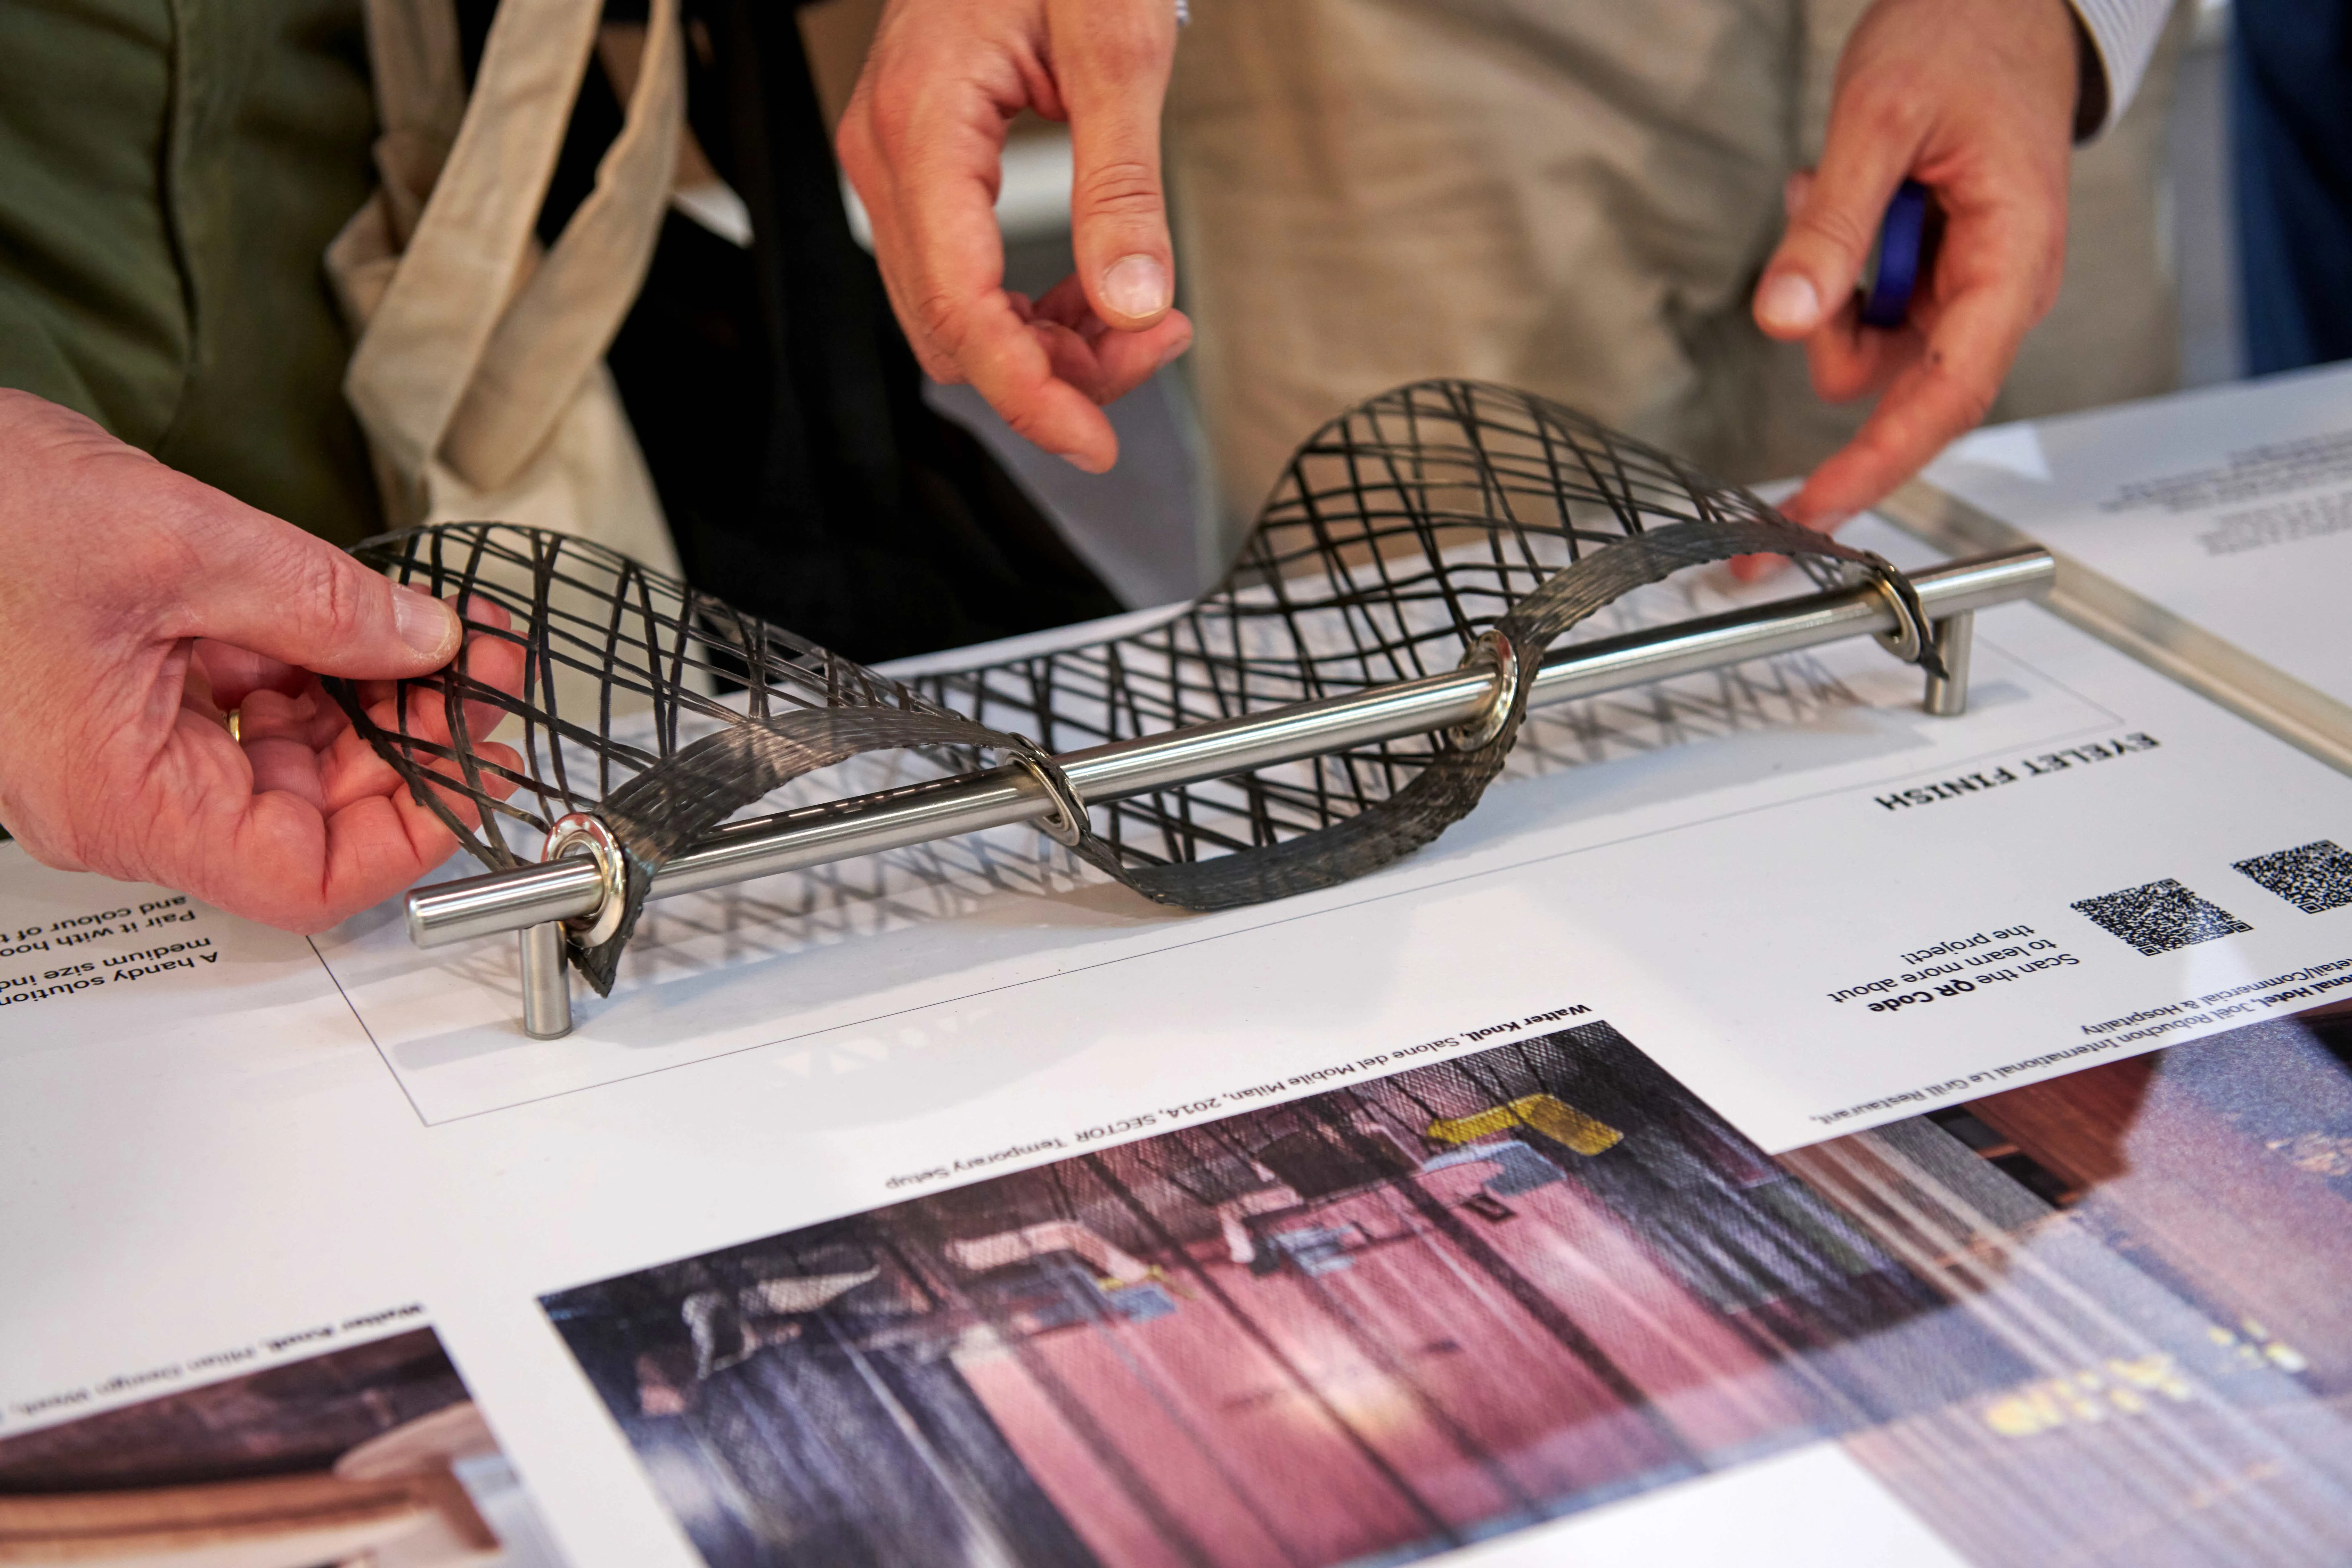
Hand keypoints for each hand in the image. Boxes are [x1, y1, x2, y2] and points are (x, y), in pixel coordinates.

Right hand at [0, 392, 522, 931]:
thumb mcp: (181, 544)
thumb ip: (321, 605)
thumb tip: (424, 641)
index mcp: (124, 798)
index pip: (305, 879)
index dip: (411, 832)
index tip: (474, 767)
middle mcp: (121, 795)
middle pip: (310, 818)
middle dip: (408, 744)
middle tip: (474, 671)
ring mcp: (123, 750)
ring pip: (287, 761)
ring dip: (369, 703)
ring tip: (434, 638)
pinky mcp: (127, 701)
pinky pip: (242, 712)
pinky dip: (309, 670)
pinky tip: (354, 625)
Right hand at [837, 0, 1193, 472]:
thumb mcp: (1120, 49)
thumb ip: (1124, 187)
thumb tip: (1134, 306)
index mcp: (924, 126)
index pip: (962, 306)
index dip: (1029, 392)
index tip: (1095, 442)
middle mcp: (889, 154)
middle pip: (953, 327)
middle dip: (1052, 370)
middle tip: (1155, 347)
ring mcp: (897, 164)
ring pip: (956, 314)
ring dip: (1047, 346)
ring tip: (1145, 324)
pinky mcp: (924, 169)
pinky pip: (964, 275)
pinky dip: (1032, 308)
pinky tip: (1099, 295)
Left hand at [1742, 0, 2078, 577]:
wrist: (2002, 3)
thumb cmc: (1964, 41)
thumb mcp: (1881, 120)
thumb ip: (1834, 227)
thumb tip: (1785, 320)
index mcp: (2013, 264)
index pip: (1945, 399)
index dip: (1876, 466)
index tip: (1812, 514)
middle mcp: (1996, 292)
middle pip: (1900, 386)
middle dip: (1831, 354)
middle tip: (1793, 277)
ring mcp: (1964, 288)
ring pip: (1869, 348)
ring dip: (1829, 293)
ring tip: (1826, 189)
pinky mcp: (1932, 275)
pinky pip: (1866, 308)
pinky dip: (1836, 272)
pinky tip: (1838, 200)